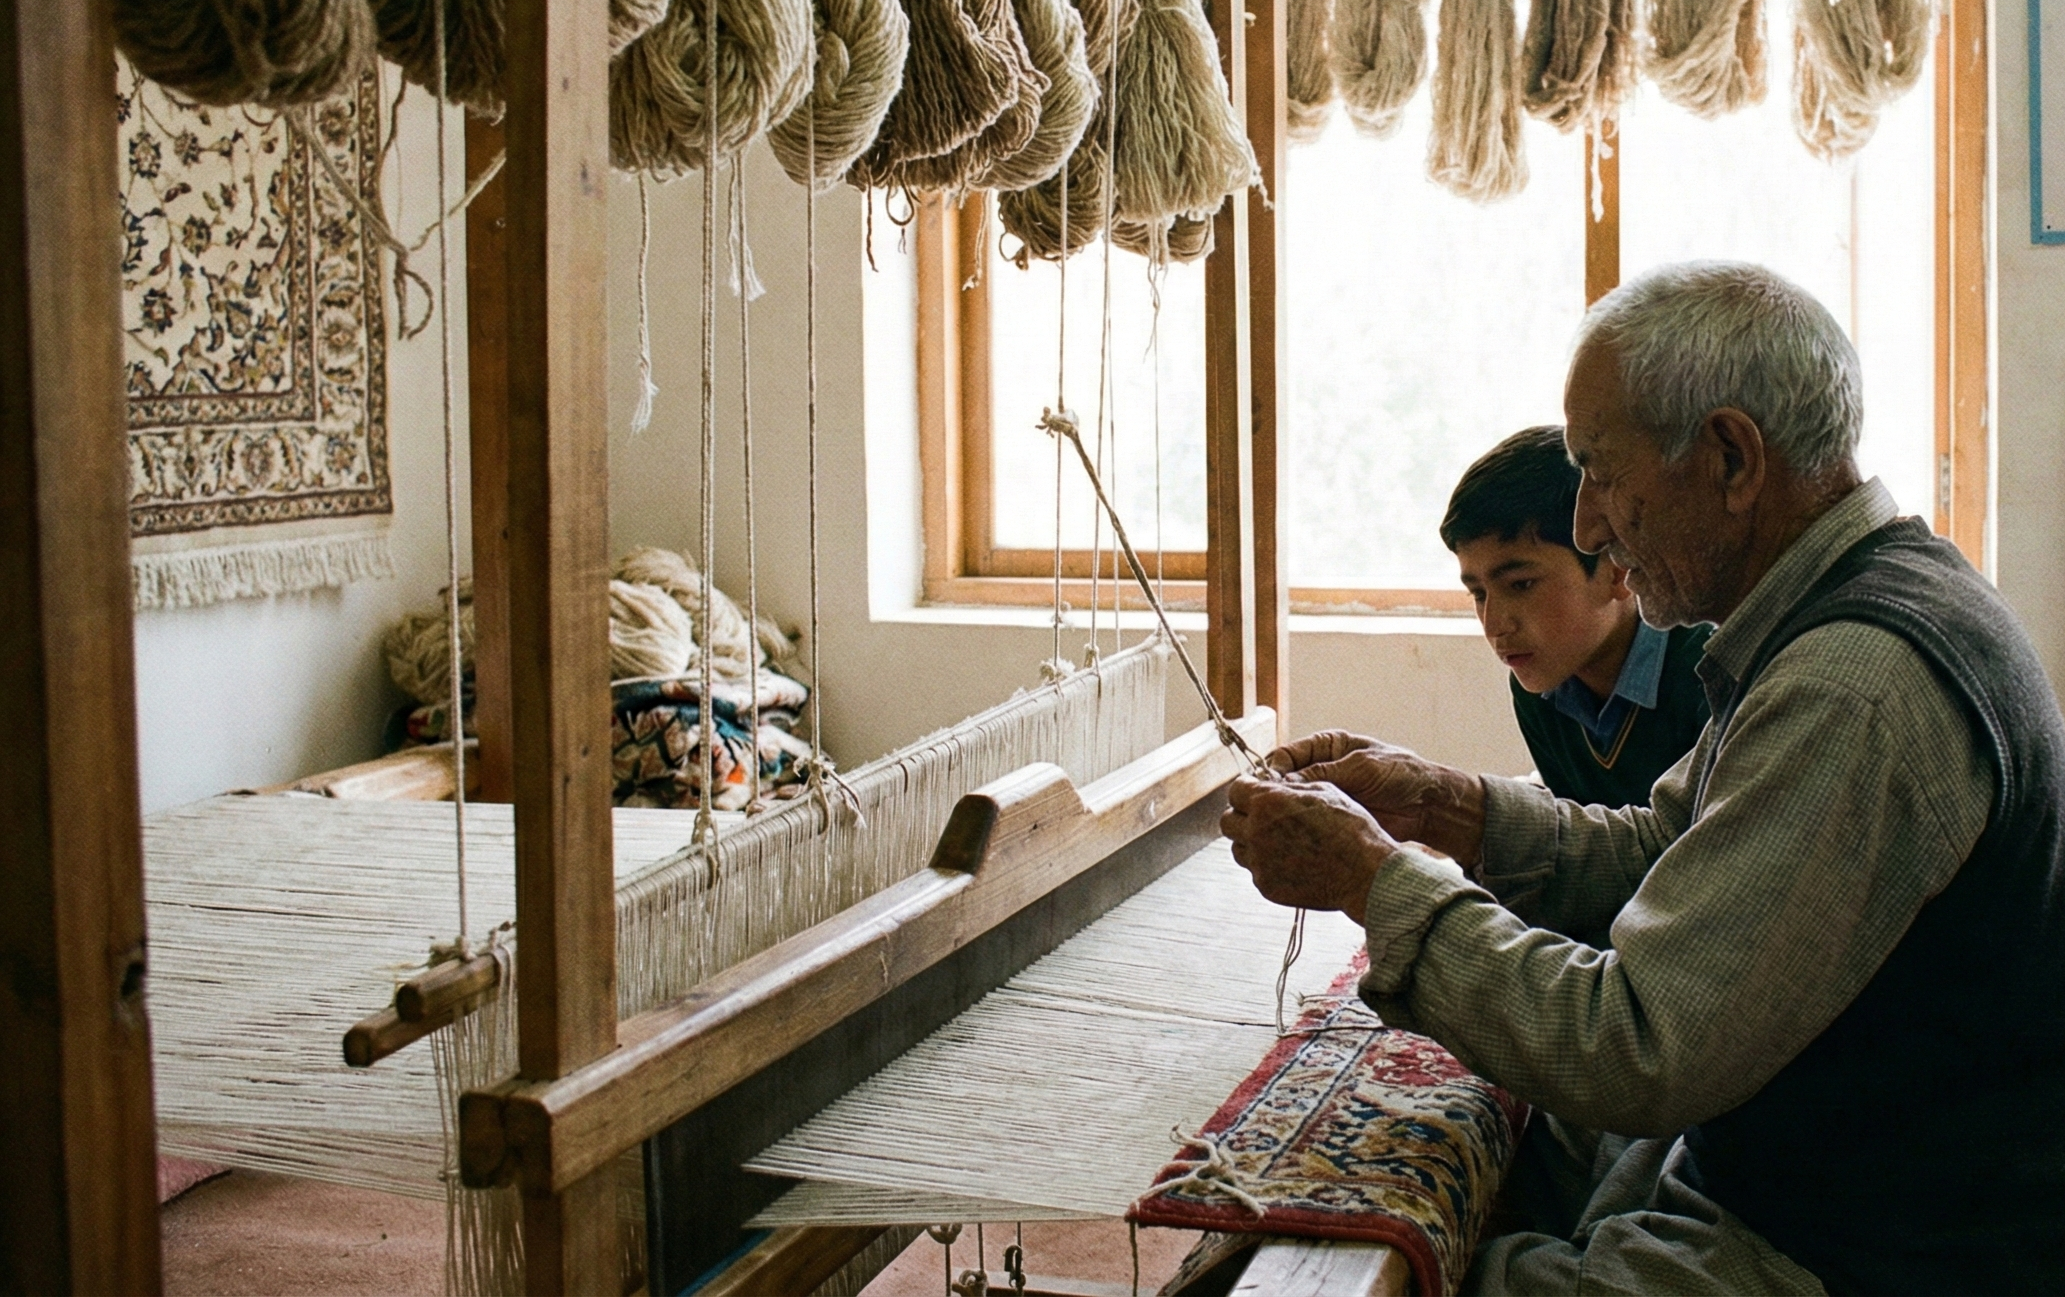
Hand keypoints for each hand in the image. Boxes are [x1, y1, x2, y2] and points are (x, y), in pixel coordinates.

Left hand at [1220, 775, 1398, 914]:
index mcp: (1268, 802)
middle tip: (1262, 817)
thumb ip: (1290, 786)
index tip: (1256, 793)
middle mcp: (1256, 831)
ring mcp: (1259, 862)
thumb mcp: (1323, 791)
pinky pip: (1255, 870)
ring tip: (1277, 841)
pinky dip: (1266, 864)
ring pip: (1238, 848)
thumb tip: (1272, 784)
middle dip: (1242, 816)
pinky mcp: (1266, 886)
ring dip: (1250, 841)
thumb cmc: (1351, 828)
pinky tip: (1290, 861)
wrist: (1364, 873)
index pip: (1236, 790)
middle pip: (1228, 821)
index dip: (1247, 790)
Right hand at [1268, 730, 1486, 865]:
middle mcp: (1321, 770)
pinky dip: (1298, 829)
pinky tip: (1291, 836)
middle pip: (1283, 781)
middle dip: (1273, 794)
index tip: (1266, 785)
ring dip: (1283, 813)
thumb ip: (1323, 773)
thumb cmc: (1400, 773)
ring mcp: (1325, 796)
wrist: (1428, 804)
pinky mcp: (1332, 819)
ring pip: (1292, 805)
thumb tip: (1283, 784)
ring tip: (1275, 824)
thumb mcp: (1360, 767)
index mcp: (1326, 748)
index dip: (1273, 770)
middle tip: (1265, 808)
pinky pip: (1307, 823)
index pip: (1286, 756)